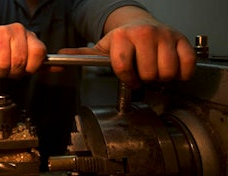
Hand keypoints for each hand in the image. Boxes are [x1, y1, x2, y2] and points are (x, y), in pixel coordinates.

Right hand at [0, 23, 46, 78]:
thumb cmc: (5, 53)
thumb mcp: (25, 58)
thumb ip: (41, 64)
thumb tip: (61, 68)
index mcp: (29, 35)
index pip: (39, 53)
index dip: (32, 67)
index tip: (26, 70)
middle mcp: (16, 30)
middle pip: (20, 62)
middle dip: (13, 73)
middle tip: (8, 71)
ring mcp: (0, 31)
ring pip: (4, 64)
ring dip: (0, 72)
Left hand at [59, 7, 196, 88]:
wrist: (143, 23)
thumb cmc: (122, 41)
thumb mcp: (101, 48)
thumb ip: (81, 54)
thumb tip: (61, 56)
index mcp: (122, 37)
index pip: (123, 68)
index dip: (127, 78)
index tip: (129, 77)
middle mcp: (144, 34)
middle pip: (147, 73)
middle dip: (144, 78)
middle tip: (143, 73)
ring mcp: (165, 36)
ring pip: (167, 72)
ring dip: (162, 77)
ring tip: (155, 70)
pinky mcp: (182, 40)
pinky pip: (187, 65)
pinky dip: (181, 73)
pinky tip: (172, 69)